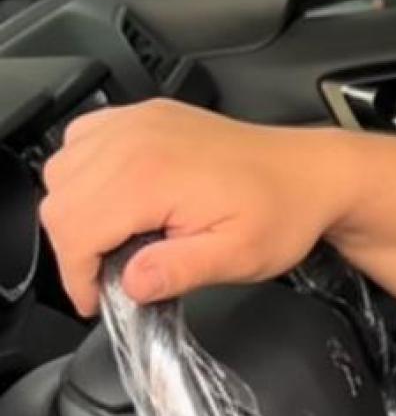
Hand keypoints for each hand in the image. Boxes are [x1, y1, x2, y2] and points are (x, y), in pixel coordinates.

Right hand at [39, 98, 357, 315]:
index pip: (75, 231)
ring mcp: (142, 121)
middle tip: (109, 275)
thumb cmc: (285, 209)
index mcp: (153, 174)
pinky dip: (83, 171)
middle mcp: (140, 139)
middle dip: (75, 248)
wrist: (314, 173)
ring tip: (115, 238)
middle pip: (60, 202)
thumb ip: (178, 272)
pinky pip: (84, 139)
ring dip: (75, 210)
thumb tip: (129, 284)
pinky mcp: (149, 116)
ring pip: (63, 169)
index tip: (98, 299)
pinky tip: (114, 196)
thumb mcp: (238, 255)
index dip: (78, 277)